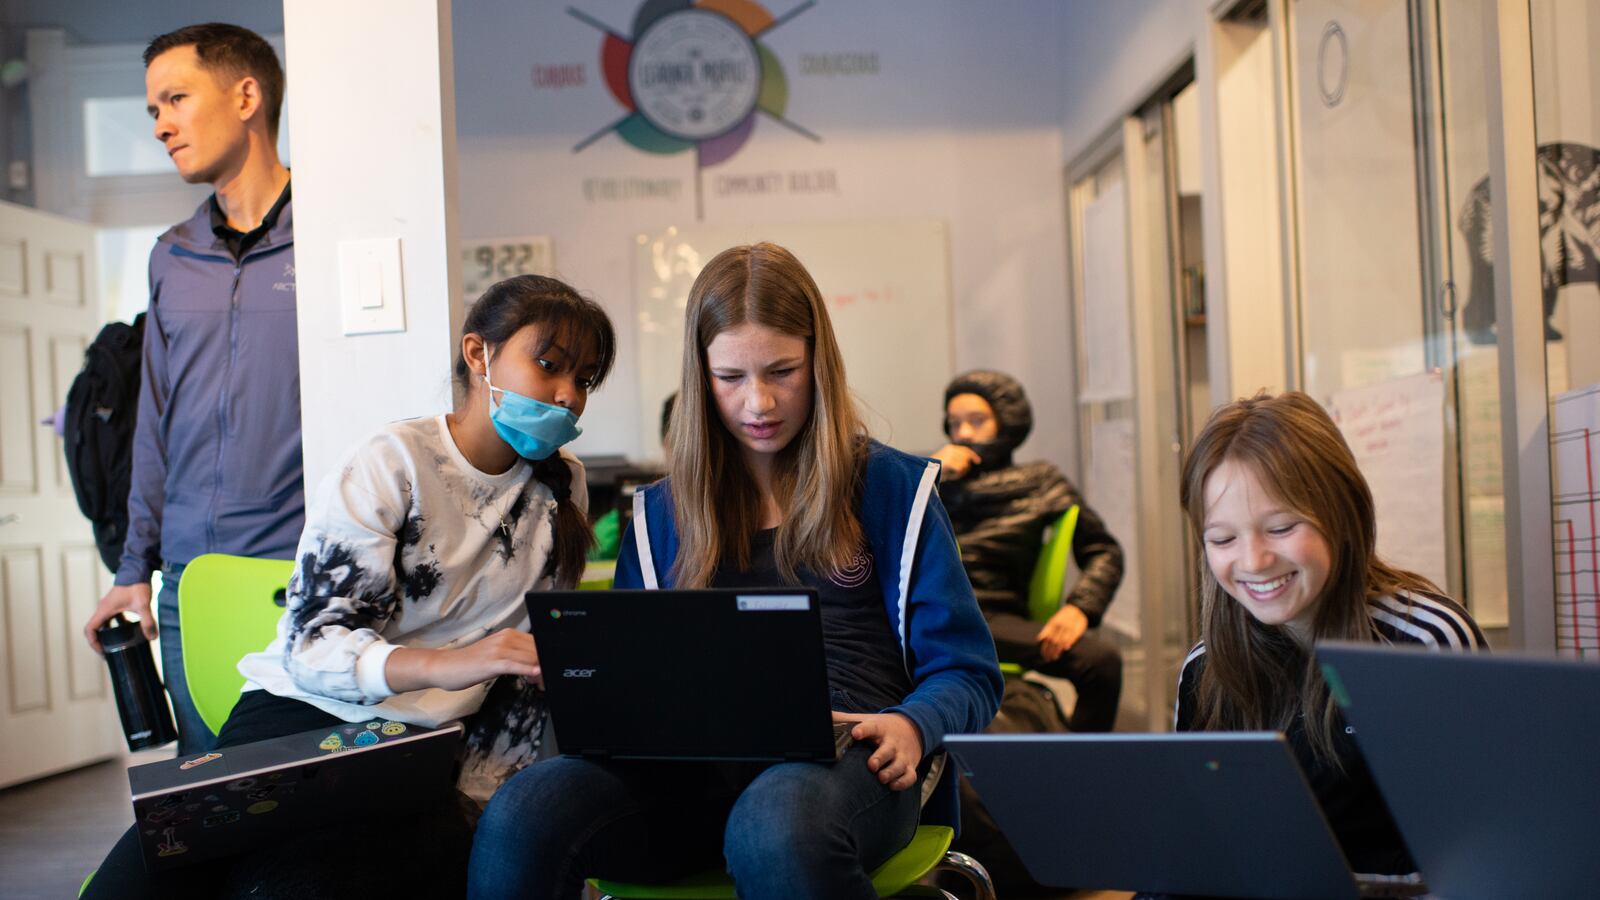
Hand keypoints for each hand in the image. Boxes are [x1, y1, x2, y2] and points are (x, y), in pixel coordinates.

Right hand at [84, 582, 153, 653]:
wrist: (138, 569)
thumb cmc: (137, 585)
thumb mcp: (143, 605)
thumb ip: (148, 621)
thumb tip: (152, 638)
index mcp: (104, 610)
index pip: (90, 630)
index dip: (93, 643)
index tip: (102, 652)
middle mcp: (103, 609)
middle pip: (95, 629)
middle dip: (100, 642)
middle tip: (110, 652)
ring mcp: (109, 606)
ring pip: (104, 624)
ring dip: (108, 635)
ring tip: (119, 645)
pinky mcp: (116, 604)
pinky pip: (112, 619)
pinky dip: (117, 627)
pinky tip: (131, 631)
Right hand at [386, 628, 541, 692]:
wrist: (444, 666)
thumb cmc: (470, 663)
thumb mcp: (497, 655)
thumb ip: (516, 656)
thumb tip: (538, 666)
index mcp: (509, 634)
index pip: (538, 643)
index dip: (547, 657)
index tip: (551, 670)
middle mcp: (506, 638)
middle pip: (538, 650)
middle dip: (547, 666)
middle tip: (548, 683)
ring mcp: (499, 649)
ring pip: (530, 657)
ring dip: (541, 672)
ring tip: (543, 685)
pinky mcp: (492, 662)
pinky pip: (515, 665)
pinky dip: (528, 669)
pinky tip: (537, 674)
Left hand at [833, 711, 923, 790]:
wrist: (912, 728)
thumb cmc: (880, 728)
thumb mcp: (865, 720)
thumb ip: (843, 720)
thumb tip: (820, 715)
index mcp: (879, 729)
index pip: (872, 727)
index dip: (864, 729)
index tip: (855, 733)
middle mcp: (892, 742)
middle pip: (888, 749)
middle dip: (880, 757)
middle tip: (871, 765)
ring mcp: (902, 755)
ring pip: (900, 764)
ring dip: (891, 772)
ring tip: (881, 778)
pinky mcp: (909, 767)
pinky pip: (910, 777)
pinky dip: (902, 783)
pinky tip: (892, 786)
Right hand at [931, 444, 980, 481]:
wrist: (924, 471)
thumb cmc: (934, 469)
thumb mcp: (946, 462)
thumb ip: (957, 460)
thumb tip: (969, 463)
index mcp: (949, 448)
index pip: (965, 450)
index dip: (973, 456)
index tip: (978, 461)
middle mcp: (951, 449)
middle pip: (967, 458)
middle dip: (966, 467)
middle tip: (959, 474)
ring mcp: (950, 455)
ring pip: (964, 465)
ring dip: (960, 472)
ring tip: (952, 475)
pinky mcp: (949, 462)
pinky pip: (960, 469)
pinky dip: (957, 475)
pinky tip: (951, 476)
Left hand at [1036, 604, 1088, 661]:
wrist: (1076, 609)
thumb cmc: (1062, 617)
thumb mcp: (1052, 621)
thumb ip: (1046, 630)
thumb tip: (1038, 640)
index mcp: (1053, 624)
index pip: (1047, 638)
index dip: (1045, 648)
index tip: (1044, 656)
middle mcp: (1060, 626)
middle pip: (1054, 641)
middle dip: (1050, 652)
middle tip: (1049, 659)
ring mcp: (1068, 627)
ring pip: (1062, 641)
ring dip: (1058, 650)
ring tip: (1055, 657)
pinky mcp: (1077, 629)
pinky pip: (1072, 637)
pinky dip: (1068, 643)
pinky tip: (1066, 649)